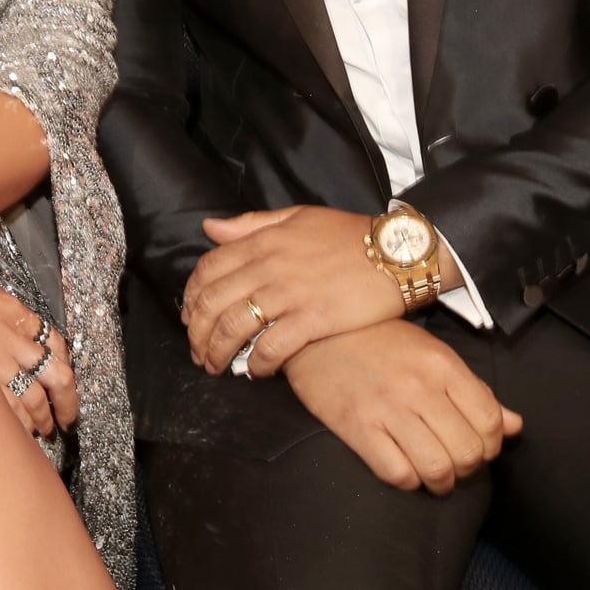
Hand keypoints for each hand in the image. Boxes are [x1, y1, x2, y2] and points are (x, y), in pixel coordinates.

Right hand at [0, 272, 76, 438]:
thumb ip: (16, 320)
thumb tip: (37, 342)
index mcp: (19, 317)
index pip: (58, 347)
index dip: (68, 371)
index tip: (69, 387)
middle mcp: (14, 341)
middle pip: (58, 379)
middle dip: (66, 405)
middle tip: (66, 421)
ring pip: (34, 399)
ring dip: (42, 419)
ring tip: (42, 431)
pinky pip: (7, 407)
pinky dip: (16, 422)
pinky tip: (17, 430)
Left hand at [182, 206, 402, 375]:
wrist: (398, 252)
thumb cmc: (349, 235)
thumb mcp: (297, 217)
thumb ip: (251, 224)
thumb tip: (209, 229)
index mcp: (262, 241)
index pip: (207, 269)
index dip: (191, 297)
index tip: (190, 317)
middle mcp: (268, 267)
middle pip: (211, 303)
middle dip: (196, 333)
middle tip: (198, 352)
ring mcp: (289, 294)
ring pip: (232, 329)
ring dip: (217, 353)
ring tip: (216, 367)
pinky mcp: (313, 320)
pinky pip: (271, 348)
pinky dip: (256, 365)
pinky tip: (256, 372)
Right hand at [283, 321, 522, 494]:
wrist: (318, 333)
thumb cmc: (379, 343)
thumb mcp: (432, 354)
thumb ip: (474, 391)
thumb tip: (515, 426)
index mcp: (442, 365)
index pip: (490, 421)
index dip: (491, 444)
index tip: (477, 446)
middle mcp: (419, 387)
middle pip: (468, 452)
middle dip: (467, 468)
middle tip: (454, 462)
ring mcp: (387, 409)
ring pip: (437, 468)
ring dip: (441, 482)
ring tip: (434, 475)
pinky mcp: (357, 428)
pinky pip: (397, 474)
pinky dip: (408, 481)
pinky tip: (404, 469)